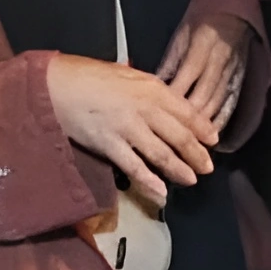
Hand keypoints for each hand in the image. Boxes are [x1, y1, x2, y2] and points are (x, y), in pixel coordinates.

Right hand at [48, 53, 218, 205]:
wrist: (57, 84)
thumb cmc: (90, 76)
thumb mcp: (129, 76)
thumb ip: (150, 91)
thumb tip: (166, 103)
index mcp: (153, 89)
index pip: (187, 112)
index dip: (203, 128)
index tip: (214, 140)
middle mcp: (146, 109)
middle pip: (180, 136)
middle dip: (197, 154)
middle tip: (209, 167)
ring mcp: (128, 129)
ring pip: (162, 154)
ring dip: (180, 169)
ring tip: (192, 180)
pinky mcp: (109, 145)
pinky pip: (134, 167)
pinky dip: (150, 182)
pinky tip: (161, 193)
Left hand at [156, 11, 251, 133]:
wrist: (233, 12)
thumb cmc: (201, 22)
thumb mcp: (180, 37)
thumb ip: (169, 63)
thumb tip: (155, 88)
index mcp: (201, 50)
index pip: (184, 80)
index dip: (171, 101)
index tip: (155, 119)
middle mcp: (218, 64)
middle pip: (201, 98)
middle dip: (187, 122)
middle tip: (171, 139)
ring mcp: (231, 73)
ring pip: (216, 104)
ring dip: (202, 126)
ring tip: (189, 144)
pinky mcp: (239, 79)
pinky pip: (230, 103)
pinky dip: (220, 120)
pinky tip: (211, 134)